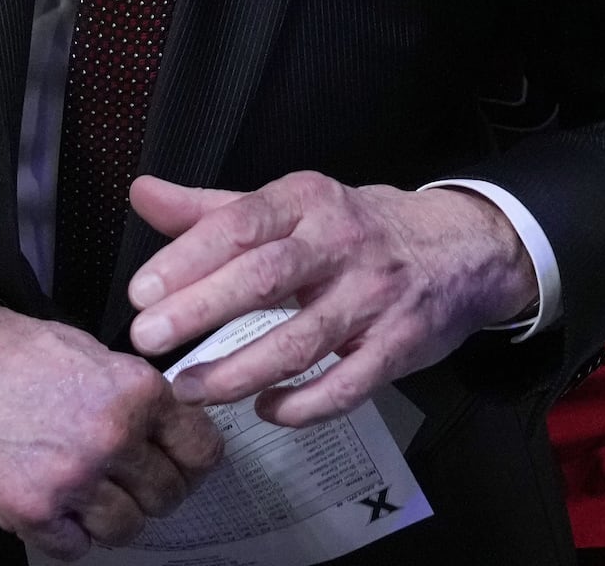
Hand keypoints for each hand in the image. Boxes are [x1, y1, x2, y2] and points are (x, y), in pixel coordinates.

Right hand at [0, 294, 222, 558]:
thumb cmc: (7, 351)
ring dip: (111, 516)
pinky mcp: (31, 511)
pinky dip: (69, 534)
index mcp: (135, 392)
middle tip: (128, 481)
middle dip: (151, 490)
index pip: (201, 449)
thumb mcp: (90, 352)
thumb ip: (134, 394)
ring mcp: (72, 479)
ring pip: (127, 528)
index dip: (192, 459)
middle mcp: (112, 437)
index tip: (180, 463)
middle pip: (167, 494)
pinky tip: (54, 505)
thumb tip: (170, 425)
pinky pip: (76, 548)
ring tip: (86, 493)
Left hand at [124, 173, 536, 426]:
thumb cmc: (360, 230)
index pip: (241, 225)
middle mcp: (341, 245)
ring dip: (239, 370)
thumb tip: (143, 194)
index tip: (141, 292)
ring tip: (188, 389)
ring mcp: (373, 298)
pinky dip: (303, 404)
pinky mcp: (397, 346)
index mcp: (309, 202)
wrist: (463, 249)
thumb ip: (214, 209)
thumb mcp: (293, 206)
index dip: (188, 258)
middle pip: (265, 278)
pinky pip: (346, 385)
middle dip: (202, 310)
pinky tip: (265, 410)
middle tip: (147, 339)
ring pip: (300, 340)